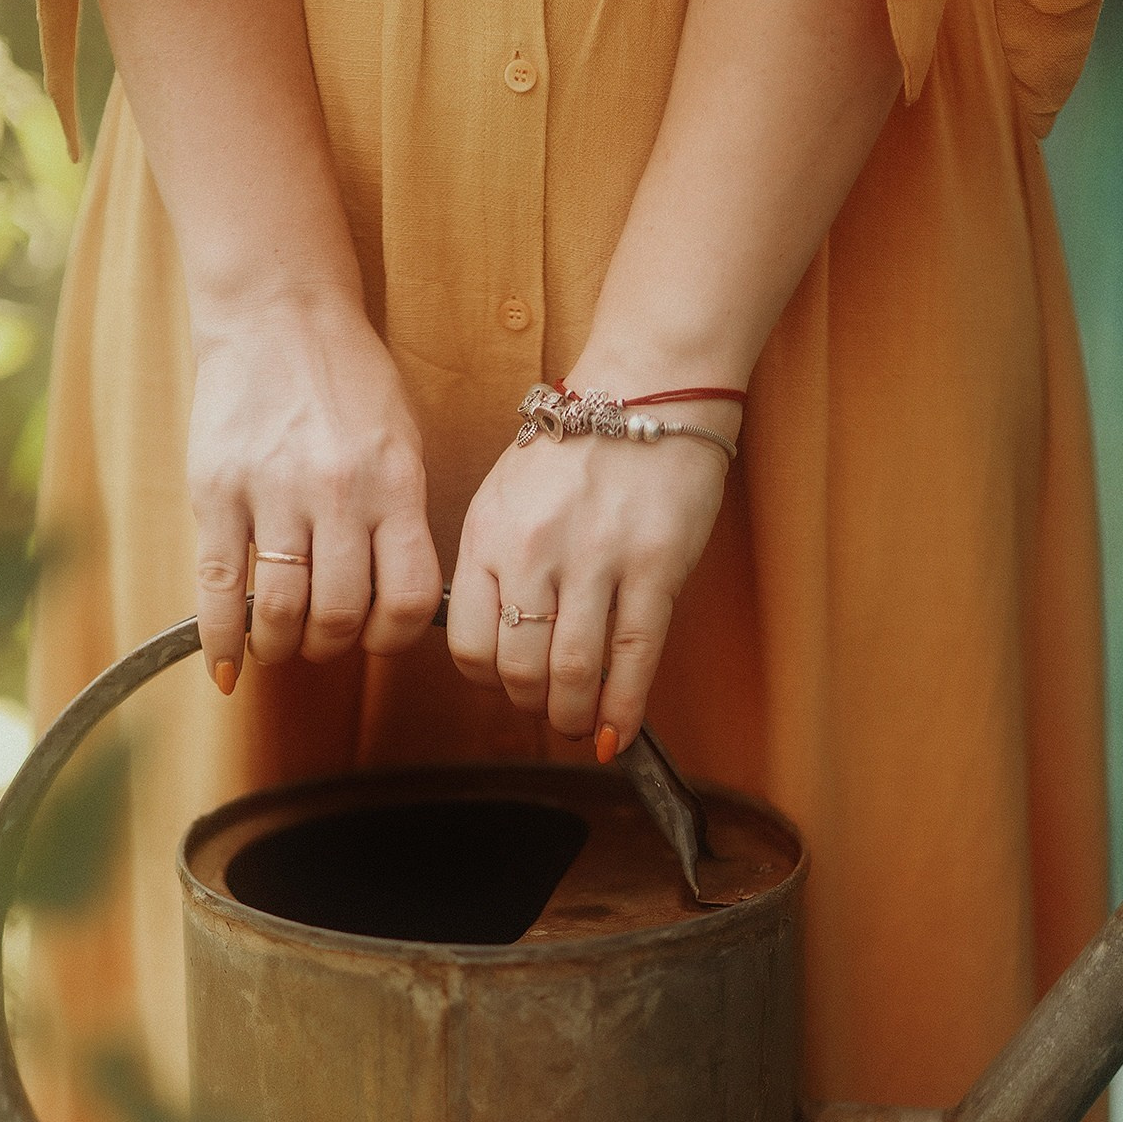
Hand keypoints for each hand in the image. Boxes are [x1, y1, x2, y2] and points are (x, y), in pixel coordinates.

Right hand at [187, 291, 441, 688]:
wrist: (278, 309)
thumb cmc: (348, 380)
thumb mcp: (401, 442)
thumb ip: (400, 519)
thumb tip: (394, 605)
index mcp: (395, 484)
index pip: (407, 599)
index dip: (392, 638)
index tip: (377, 637)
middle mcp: (338, 493)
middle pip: (340, 614)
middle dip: (333, 647)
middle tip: (323, 641)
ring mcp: (273, 491)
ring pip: (281, 611)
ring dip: (283, 646)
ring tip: (280, 642)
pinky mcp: (217, 489)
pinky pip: (217, 587)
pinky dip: (222, 641)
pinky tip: (227, 669)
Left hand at [446, 398, 734, 752]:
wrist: (648, 387)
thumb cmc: (577, 447)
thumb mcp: (505, 496)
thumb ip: (493, 564)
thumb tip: (496, 640)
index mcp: (489, 536)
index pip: (469, 644)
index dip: (486, 680)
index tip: (506, 683)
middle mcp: (534, 552)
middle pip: (518, 669)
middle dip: (531, 705)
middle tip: (548, 707)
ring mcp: (596, 561)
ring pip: (573, 673)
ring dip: (574, 716)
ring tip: (580, 723)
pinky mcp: (654, 567)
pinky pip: (635, 658)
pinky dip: (624, 709)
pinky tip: (617, 734)